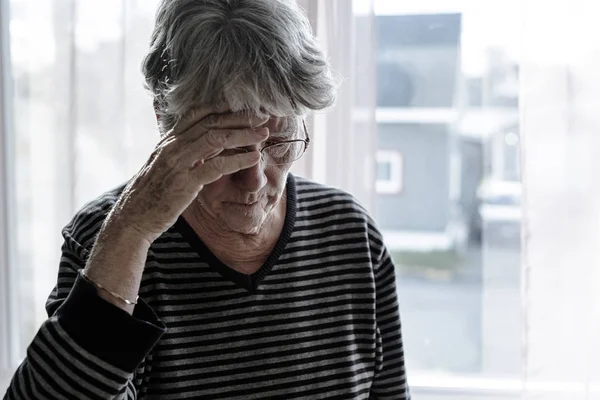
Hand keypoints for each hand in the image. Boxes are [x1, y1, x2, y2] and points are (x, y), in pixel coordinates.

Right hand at [108, 109, 268, 242]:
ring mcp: (178, 163)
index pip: (197, 114)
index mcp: (169, 141)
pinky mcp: (184, 183)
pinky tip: (254, 158)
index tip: (243, 104)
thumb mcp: (166, 167)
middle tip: (263, 115)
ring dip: (243, 134)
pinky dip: (238, 160)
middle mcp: (172, 147)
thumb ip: (184, 153)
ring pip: (215, 139)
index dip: (222, 106)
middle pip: (211, 122)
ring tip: (263, 133)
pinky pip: (216, 166)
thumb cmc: (152, 195)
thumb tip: (205, 146)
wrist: (133, 219)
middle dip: (239, 117)